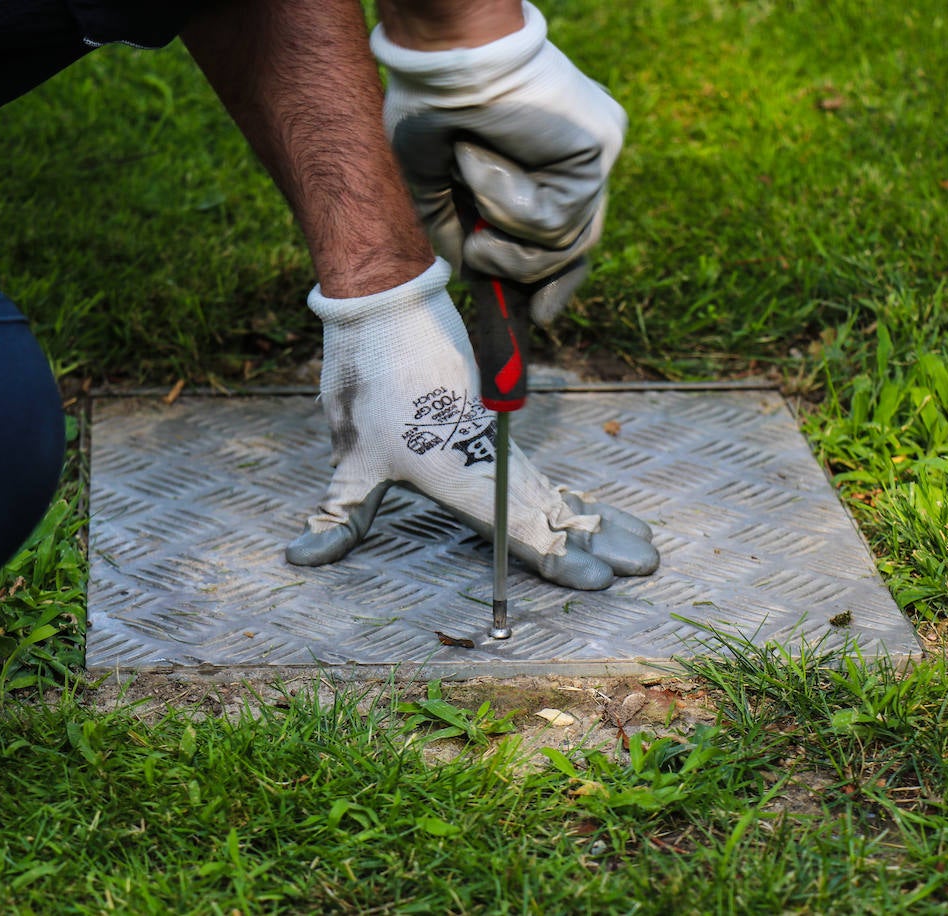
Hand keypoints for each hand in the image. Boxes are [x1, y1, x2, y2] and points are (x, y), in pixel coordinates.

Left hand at [286, 260, 657, 589]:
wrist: (388, 305)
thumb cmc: (368, 382)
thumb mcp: (349, 457)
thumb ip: (339, 516)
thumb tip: (300, 559)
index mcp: (461, 476)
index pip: (522, 532)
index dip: (563, 561)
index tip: (600, 580)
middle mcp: (490, 462)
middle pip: (556, 512)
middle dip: (602, 543)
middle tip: (647, 567)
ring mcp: (497, 441)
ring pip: (557, 490)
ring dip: (599, 518)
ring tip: (642, 541)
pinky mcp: (494, 424)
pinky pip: (543, 471)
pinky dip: (573, 495)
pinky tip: (587, 508)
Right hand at [371, 2, 626, 324]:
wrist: (444, 53)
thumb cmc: (431, 103)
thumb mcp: (433, 180)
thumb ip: (455, 226)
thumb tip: (466, 271)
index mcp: (550, 165)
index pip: (569, 237)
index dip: (557, 283)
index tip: (540, 317)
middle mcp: (581, 161)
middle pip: (575, 248)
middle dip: (530, 275)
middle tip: (483, 261)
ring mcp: (595, 154)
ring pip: (562, 245)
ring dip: (500, 228)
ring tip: (466, 176)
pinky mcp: (599, 147)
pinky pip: (554, 219)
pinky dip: (504, 199)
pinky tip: (479, 159)